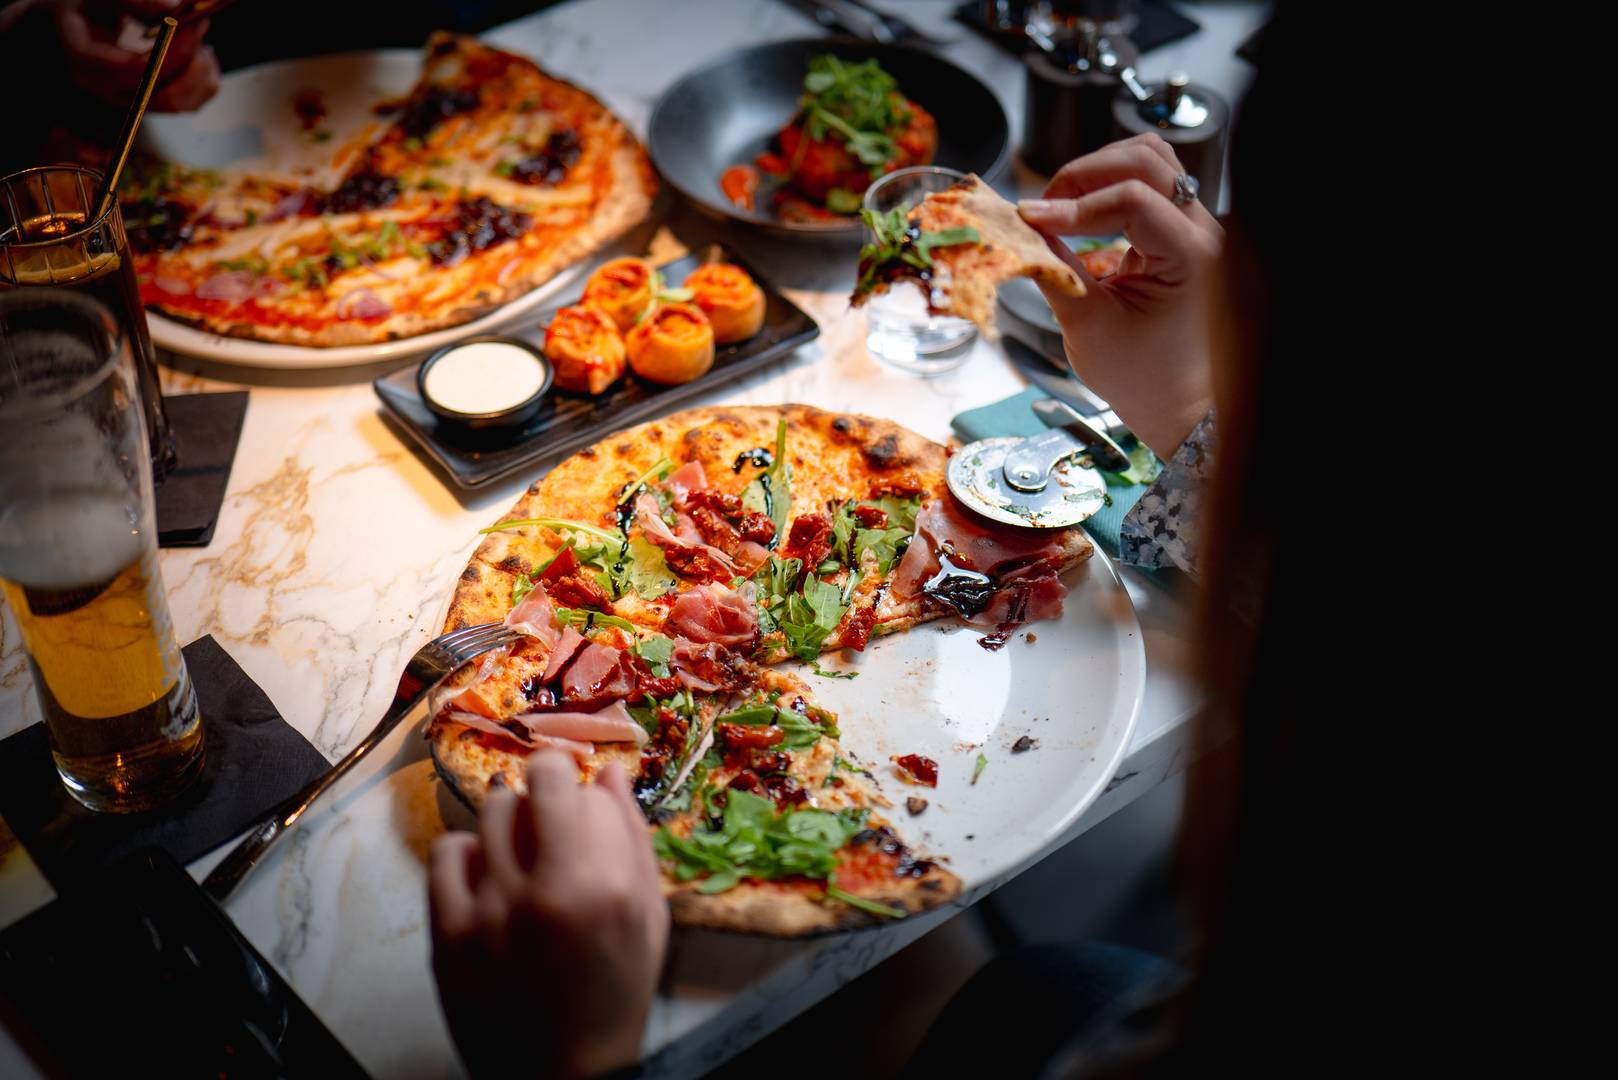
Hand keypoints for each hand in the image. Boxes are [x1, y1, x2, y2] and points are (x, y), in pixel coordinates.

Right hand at [53, 0, 219, 112]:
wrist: (72, 29)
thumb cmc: (84, 8)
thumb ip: (135, 0)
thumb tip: (175, 7)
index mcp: (89, 64)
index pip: (144, 70)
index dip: (176, 48)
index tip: (196, 22)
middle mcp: (110, 92)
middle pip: (168, 97)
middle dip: (194, 64)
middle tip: (200, 25)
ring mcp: (132, 103)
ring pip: (184, 104)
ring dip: (202, 71)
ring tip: (196, 35)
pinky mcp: (151, 104)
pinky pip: (190, 103)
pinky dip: (205, 79)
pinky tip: (196, 52)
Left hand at [429, 753, 668, 1078]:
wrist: (561, 1068)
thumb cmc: (615, 988)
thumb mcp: (648, 915)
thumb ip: (632, 837)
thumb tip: (608, 771)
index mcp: (599, 888)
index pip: (568, 785)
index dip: (568, 775)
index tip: (571, 788)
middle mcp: (542, 893)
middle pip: (526, 788)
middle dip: (542, 789)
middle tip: (550, 815)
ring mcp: (488, 914)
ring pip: (487, 814)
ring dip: (509, 819)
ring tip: (522, 848)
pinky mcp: (448, 935)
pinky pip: (447, 853)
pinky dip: (469, 852)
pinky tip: (488, 873)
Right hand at [1018, 134, 1224, 458]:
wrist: (1181, 406)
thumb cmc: (1143, 379)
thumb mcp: (1088, 327)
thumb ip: (1055, 272)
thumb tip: (1021, 231)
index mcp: (1194, 257)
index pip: (1133, 199)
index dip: (1074, 204)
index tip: (1031, 220)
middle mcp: (1206, 232)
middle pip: (1147, 159)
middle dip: (1086, 173)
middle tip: (1044, 207)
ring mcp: (1197, 227)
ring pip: (1152, 161)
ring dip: (1099, 173)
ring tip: (1061, 206)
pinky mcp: (1180, 232)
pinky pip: (1149, 185)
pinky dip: (1109, 188)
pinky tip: (1081, 216)